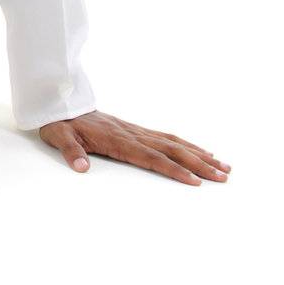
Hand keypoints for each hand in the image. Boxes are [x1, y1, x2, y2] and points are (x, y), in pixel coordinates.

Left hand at [39, 110, 229, 184]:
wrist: (59, 103)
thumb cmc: (60, 123)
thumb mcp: (59, 137)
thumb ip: (71, 152)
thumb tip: (81, 167)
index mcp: (117, 139)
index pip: (151, 157)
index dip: (173, 169)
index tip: (195, 181)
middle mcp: (132, 134)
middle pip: (171, 150)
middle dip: (199, 164)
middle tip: (223, 177)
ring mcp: (136, 131)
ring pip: (173, 143)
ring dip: (199, 154)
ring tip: (224, 166)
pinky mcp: (135, 130)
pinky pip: (166, 137)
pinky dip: (186, 145)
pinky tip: (201, 151)